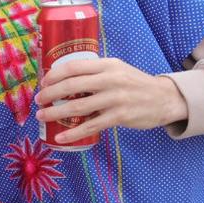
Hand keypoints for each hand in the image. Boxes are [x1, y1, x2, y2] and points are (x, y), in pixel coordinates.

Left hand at [34, 57, 186, 142]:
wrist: (164, 98)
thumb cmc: (135, 84)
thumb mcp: (117, 69)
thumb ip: (95, 71)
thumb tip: (64, 77)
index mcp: (107, 65)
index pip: (74, 66)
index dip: (54, 75)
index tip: (43, 82)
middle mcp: (110, 79)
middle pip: (71, 86)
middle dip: (50, 94)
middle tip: (39, 100)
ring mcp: (115, 99)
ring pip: (78, 107)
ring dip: (55, 113)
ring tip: (42, 116)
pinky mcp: (120, 117)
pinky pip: (91, 126)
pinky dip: (73, 133)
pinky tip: (61, 137)